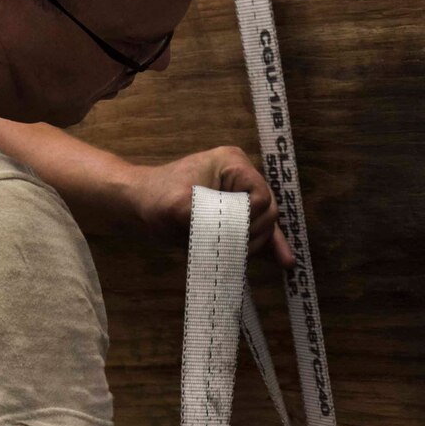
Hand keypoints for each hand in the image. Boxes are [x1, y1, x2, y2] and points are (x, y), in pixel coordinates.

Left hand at [131, 145, 295, 266]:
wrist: (140, 203)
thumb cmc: (155, 197)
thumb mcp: (177, 206)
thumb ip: (206, 218)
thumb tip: (230, 235)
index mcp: (232, 164)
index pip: (261, 196)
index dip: (250, 220)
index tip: (230, 234)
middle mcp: (241, 176)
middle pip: (268, 211)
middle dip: (255, 234)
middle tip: (236, 251)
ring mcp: (240, 194)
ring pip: (266, 222)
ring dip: (259, 243)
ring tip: (242, 259)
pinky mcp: (235, 212)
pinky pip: (259, 228)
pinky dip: (269, 244)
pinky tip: (284, 261)